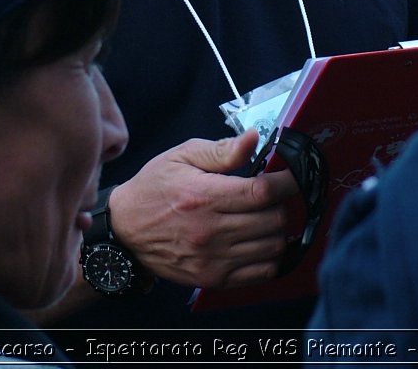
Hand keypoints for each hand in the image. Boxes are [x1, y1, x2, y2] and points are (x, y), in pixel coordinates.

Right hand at [108, 129, 300, 288]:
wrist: (125, 229)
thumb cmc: (154, 187)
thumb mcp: (182, 156)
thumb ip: (222, 150)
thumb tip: (254, 139)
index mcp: (204, 196)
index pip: (262, 192)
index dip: (287, 182)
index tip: (292, 176)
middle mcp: (211, 231)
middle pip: (273, 220)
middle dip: (282, 204)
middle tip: (273, 195)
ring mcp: (213, 259)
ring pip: (272, 247)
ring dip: (278, 230)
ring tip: (266, 216)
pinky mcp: (213, 278)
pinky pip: (261, 273)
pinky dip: (271, 257)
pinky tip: (261, 241)